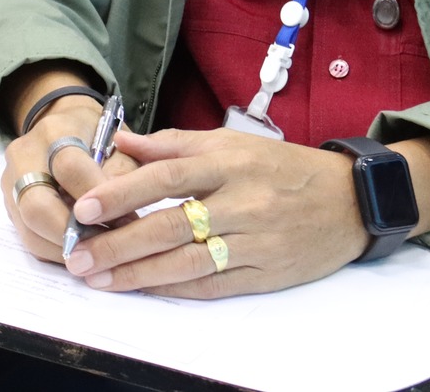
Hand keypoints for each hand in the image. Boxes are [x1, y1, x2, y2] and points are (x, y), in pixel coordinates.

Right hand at [0, 97, 139, 262]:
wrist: (59, 126)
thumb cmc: (95, 135)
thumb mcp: (117, 141)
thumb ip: (123, 173)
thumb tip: (123, 217)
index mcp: (54, 132)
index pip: (69, 169)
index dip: (97, 199)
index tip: (126, 218)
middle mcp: (23, 156)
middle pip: (36, 205)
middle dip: (72, 234)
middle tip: (106, 248)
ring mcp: (10, 183)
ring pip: (30, 230)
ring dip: (67, 249)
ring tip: (100, 253)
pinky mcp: (9, 206)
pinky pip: (31, 239)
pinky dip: (58, 251)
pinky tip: (84, 251)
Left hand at [61, 127, 366, 297]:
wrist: (349, 199)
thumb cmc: (281, 166)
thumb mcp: (231, 141)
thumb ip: (174, 144)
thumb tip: (122, 140)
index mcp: (228, 163)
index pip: (166, 177)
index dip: (123, 193)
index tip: (86, 209)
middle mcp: (240, 202)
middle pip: (170, 226)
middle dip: (119, 244)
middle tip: (80, 256)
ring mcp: (254, 240)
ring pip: (188, 262)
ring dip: (139, 274)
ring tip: (101, 279)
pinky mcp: (266, 272)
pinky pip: (214, 284)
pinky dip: (176, 289)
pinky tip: (145, 289)